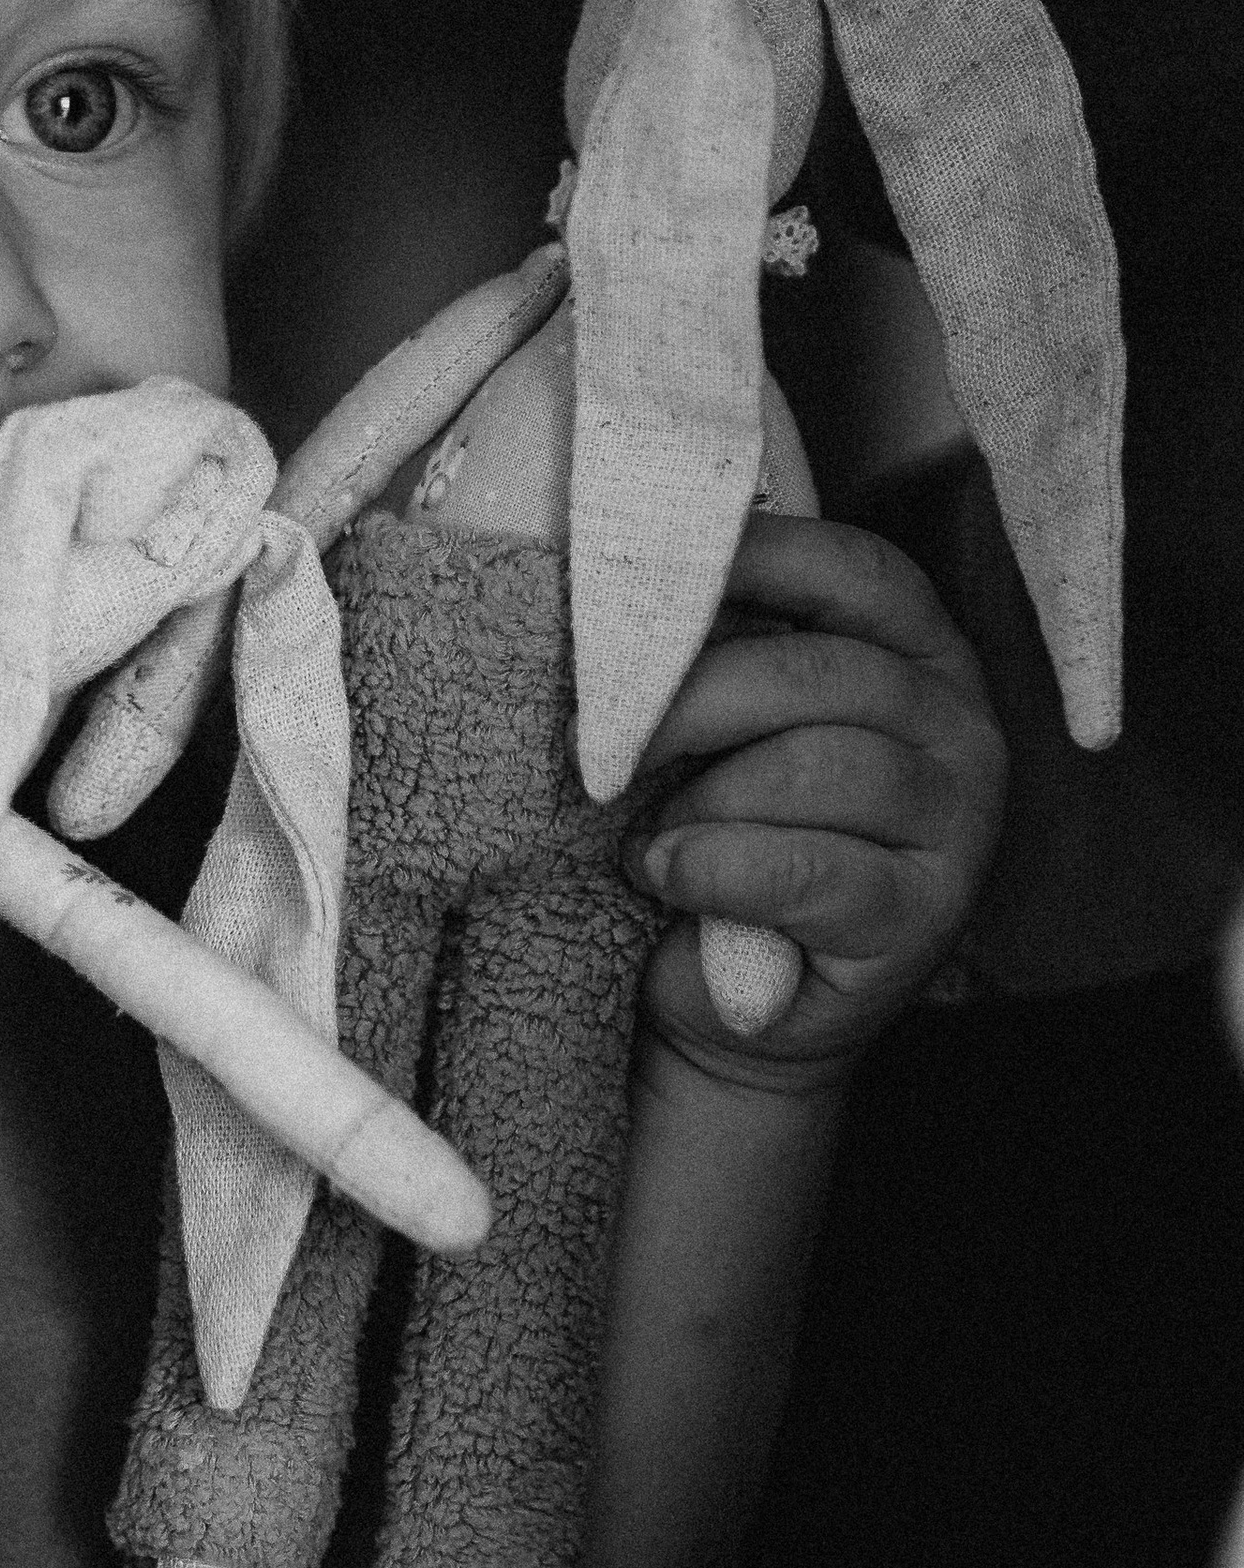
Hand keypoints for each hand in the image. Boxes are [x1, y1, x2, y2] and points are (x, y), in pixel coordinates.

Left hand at [622, 514, 1006, 1082]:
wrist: (729, 1010)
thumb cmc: (724, 844)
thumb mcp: (725, 732)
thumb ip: (717, 654)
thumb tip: (634, 586)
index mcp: (919, 655)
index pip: (853, 570)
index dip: (756, 557)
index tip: (656, 567)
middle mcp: (960, 728)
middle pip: (814, 673)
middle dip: (688, 704)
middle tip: (606, 748)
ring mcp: (957, 825)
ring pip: (810, 768)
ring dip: (703, 801)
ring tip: (658, 834)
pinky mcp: (922, 915)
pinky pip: (803, 871)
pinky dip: (714, 869)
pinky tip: (668, 876)